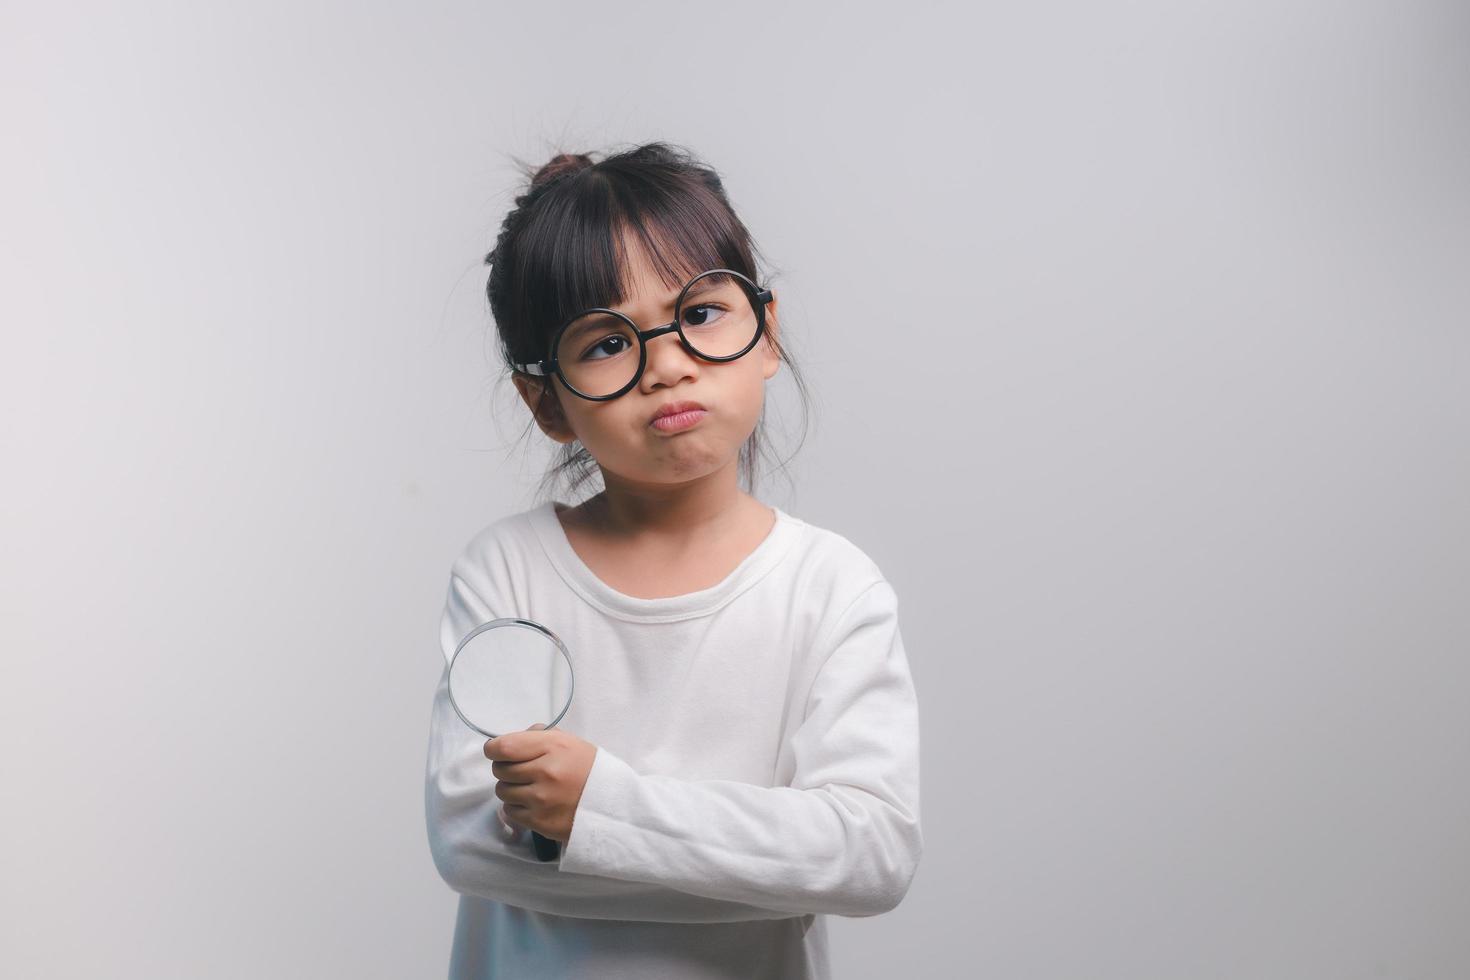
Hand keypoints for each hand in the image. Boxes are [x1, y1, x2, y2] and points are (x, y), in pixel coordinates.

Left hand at [484, 723, 596, 844]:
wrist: (612, 803)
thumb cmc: (588, 768)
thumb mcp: (569, 742)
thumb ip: (538, 736)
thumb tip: (508, 742)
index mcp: (553, 746)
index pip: (504, 747)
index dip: (494, 748)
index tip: (496, 750)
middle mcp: (545, 772)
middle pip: (499, 769)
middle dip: (505, 768)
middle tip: (520, 770)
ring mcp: (541, 799)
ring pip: (502, 790)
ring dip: (510, 788)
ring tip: (528, 787)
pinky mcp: (539, 821)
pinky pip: (510, 810)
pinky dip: (516, 806)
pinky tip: (532, 802)